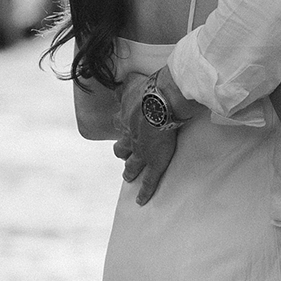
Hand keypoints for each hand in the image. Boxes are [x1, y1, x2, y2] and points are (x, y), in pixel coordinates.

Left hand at [115, 72, 181, 202]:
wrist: (160, 102)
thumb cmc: (149, 89)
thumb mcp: (132, 83)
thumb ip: (126, 83)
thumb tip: (120, 79)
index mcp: (126, 118)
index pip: (120, 124)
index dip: (121, 126)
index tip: (122, 126)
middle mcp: (130, 137)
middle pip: (121, 148)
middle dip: (122, 152)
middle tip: (123, 156)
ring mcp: (141, 152)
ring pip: (132, 166)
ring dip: (130, 172)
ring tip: (128, 178)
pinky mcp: (154, 163)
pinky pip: (148, 181)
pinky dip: (144, 192)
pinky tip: (141, 202)